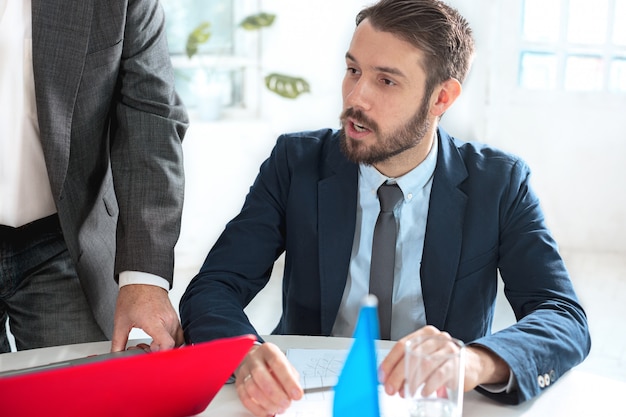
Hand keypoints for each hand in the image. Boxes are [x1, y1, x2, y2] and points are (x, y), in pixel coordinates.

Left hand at [111, 284, 183, 351]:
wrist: (143, 280)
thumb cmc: (133, 296)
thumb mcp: (121, 322)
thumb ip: (117, 343)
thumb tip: (115, 356)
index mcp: (154, 321)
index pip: (167, 344)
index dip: (160, 355)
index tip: (151, 358)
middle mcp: (167, 321)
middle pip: (170, 346)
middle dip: (155, 353)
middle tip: (141, 348)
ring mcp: (173, 319)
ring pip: (175, 342)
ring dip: (162, 347)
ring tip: (149, 343)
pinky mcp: (175, 318)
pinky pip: (178, 335)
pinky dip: (169, 341)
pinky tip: (157, 339)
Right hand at [235, 343, 302, 416]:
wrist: (254, 358)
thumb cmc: (272, 363)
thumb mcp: (285, 364)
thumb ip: (291, 377)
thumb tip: (294, 394)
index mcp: (268, 351)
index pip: (277, 363)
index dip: (288, 381)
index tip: (297, 394)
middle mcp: (254, 359)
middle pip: (261, 376)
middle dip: (276, 394)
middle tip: (286, 403)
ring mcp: (244, 371)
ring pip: (252, 389)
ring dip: (267, 403)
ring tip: (278, 408)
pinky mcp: (239, 384)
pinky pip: (245, 399)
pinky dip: (257, 409)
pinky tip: (267, 411)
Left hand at [378, 326, 509, 395]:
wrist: (472, 364)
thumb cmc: (443, 361)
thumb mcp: (424, 358)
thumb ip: (407, 364)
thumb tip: (387, 378)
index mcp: (424, 334)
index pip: (401, 345)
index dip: (389, 362)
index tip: (382, 376)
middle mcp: (435, 338)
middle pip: (411, 355)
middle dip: (398, 374)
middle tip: (391, 388)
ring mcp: (447, 349)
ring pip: (425, 364)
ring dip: (412, 381)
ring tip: (406, 393)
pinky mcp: (457, 362)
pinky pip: (441, 373)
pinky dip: (430, 385)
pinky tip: (424, 392)